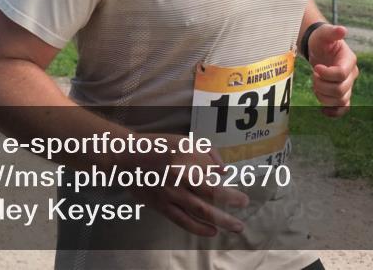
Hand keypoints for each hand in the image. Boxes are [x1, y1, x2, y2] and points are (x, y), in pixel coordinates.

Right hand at [124, 133, 249, 236]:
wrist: (127, 158)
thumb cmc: (158, 146)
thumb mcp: (184, 141)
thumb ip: (206, 153)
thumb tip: (223, 171)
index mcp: (184, 158)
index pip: (211, 174)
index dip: (227, 183)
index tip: (240, 190)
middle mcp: (178, 177)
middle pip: (209, 193)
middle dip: (230, 200)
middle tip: (245, 205)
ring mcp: (169, 193)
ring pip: (198, 210)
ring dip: (220, 219)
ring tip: (236, 226)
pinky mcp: (160, 206)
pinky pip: (181, 220)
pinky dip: (198, 227)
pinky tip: (212, 231)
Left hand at [308, 24, 358, 117]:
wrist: (319, 48)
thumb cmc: (321, 40)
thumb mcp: (323, 34)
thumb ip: (331, 32)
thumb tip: (342, 30)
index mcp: (349, 60)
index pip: (341, 74)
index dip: (326, 74)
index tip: (315, 68)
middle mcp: (352, 74)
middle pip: (340, 90)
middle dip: (322, 86)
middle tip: (314, 75)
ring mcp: (348, 85)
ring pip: (340, 101)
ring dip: (323, 96)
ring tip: (315, 84)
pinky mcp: (342, 93)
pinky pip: (343, 108)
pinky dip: (334, 112)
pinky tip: (323, 112)